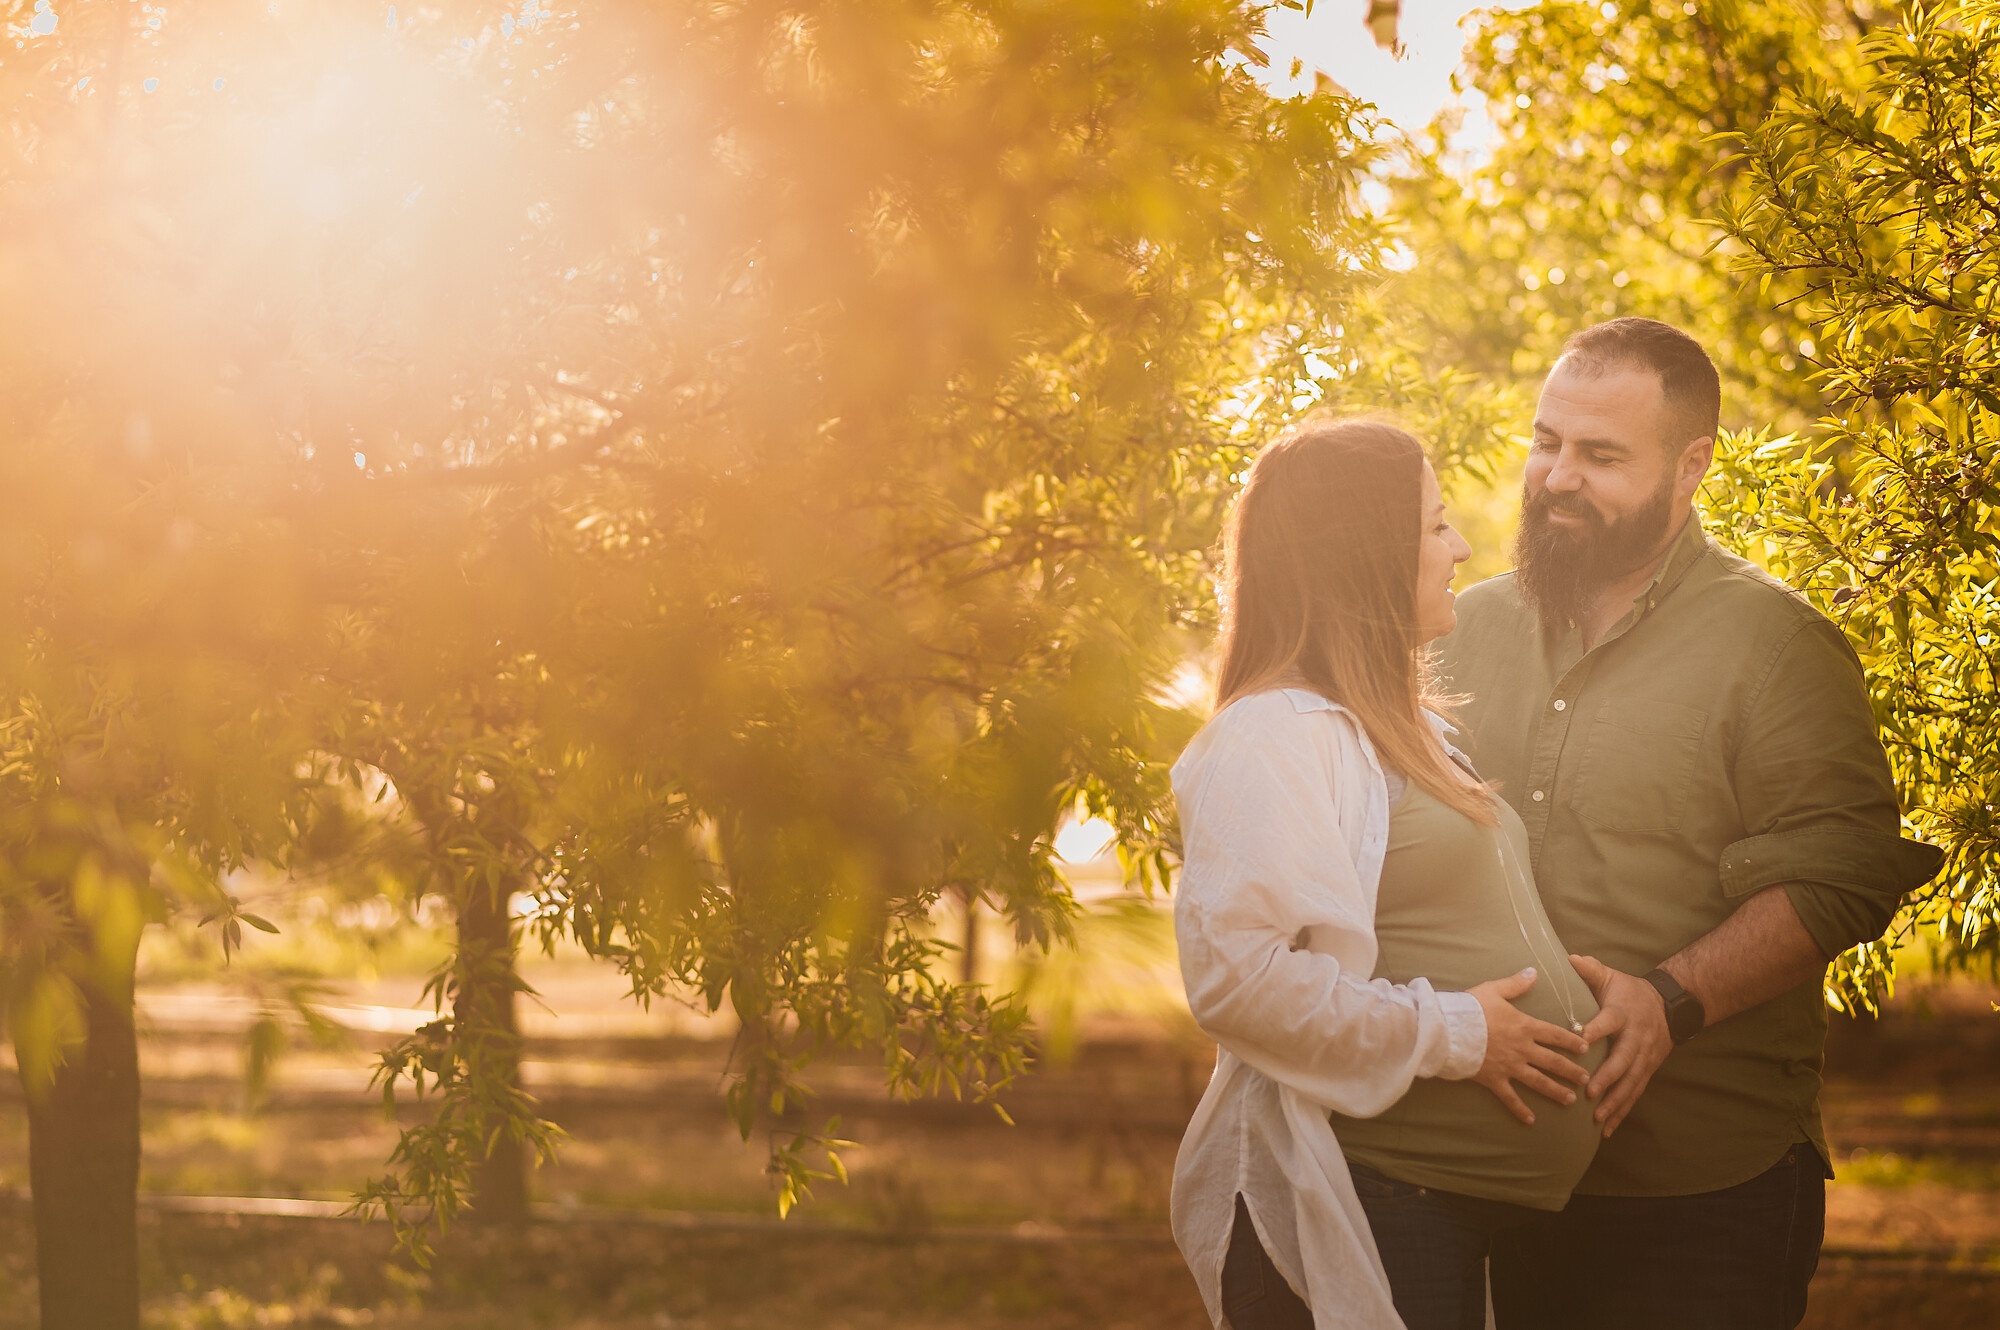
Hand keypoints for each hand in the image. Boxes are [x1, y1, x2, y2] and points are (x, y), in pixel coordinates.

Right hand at [1466, 967, 1592, 1125]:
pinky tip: (1531, 1120)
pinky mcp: (1495, 1079)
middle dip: (1571, 1071)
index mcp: (1525, 1026)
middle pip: (1553, 1062)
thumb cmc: (1470, 1007)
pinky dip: (1520, 1110)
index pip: (1555, 1035)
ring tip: (1570, 1100)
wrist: (1450, 1029)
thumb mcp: (1494, 989)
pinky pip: (1510, 1098)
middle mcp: (1522, 1049)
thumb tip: (1534, 971)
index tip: (1585, 1048)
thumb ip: (1516, 983)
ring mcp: (1510, 1066)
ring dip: (1556, 1091)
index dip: (1572, 1041)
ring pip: (1539, 1082)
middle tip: (1585, 1079)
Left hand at [1571, 954, 1672, 1138]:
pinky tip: (1608, 1129)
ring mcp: (1644, 1058)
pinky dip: (1622, 1111)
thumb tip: (1568, 958)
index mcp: (1623, 1014)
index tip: (1577, 1040)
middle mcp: (1636, 1038)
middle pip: (1623, 1060)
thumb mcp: (1611, 977)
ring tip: (1597, 1118)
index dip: (1594, 1030)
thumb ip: (1590, 969)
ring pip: (1631, 1083)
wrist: (1669, 1006)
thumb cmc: (1629, 991)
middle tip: (1589, 1092)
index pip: (1608, 1022)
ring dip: (1615, 1101)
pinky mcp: (1646, 1071)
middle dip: (1607, 1078)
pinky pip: (1634, 1093)